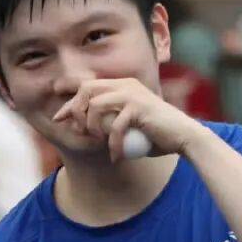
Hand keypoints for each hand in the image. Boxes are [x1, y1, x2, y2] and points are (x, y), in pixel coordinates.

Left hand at [52, 78, 203, 162]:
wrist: (183, 137)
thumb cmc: (157, 135)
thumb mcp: (129, 124)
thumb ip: (111, 122)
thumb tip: (85, 130)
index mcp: (123, 85)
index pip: (87, 86)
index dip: (69, 101)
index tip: (58, 118)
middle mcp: (126, 85)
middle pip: (87, 89)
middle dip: (75, 110)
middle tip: (77, 131)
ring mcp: (133, 94)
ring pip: (96, 105)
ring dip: (91, 127)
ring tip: (99, 142)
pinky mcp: (139, 107)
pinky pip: (115, 126)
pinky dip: (113, 144)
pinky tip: (116, 156)